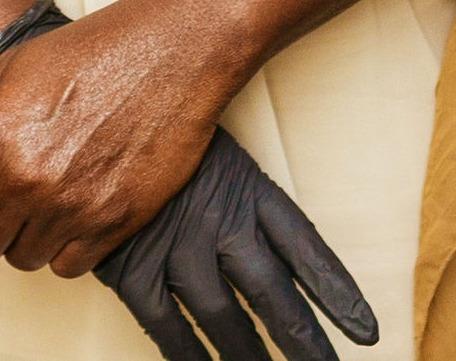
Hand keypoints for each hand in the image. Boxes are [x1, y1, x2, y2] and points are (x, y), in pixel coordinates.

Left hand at [0, 0, 240, 278]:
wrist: (172, 50)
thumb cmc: (90, 52)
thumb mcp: (9, 74)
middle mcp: (25, 178)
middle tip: (8, 196)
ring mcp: (72, 205)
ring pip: (23, 258)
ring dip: (27, 236)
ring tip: (51, 189)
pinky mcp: (114, 222)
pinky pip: (68, 267)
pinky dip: (66, 246)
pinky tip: (77, 207)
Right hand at [95, 124, 378, 360]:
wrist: (89, 117)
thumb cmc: (157, 131)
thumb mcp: (214, 148)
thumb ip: (241, 192)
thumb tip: (270, 237)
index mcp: (247, 190)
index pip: (306, 249)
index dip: (337, 294)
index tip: (366, 332)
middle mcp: (220, 223)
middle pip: (273, 296)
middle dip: (303, 343)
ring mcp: (177, 248)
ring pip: (224, 320)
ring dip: (248, 358)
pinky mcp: (133, 267)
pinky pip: (168, 326)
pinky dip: (188, 355)